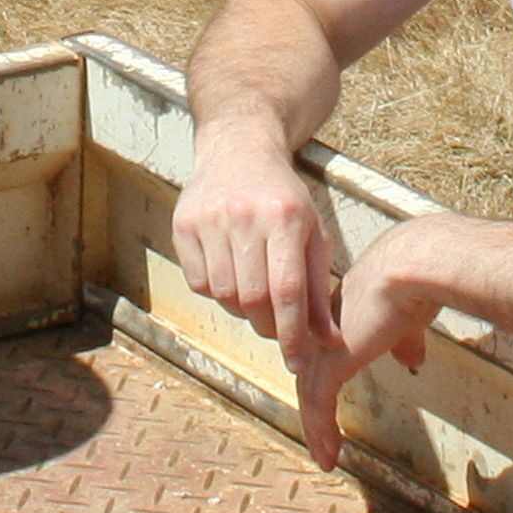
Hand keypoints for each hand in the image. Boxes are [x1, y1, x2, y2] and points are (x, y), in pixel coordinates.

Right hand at [172, 119, 343, 382]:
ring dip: (242, 310)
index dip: (293, 334)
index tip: (299, 363)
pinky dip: (217, 292)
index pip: (287, 291)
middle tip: (277, 328)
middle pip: (252, 298)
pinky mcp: (183, 224)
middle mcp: (245, 217)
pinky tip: (231, 274)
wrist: (239, 149)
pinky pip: (198, 283)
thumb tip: (330, 341)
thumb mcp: (313, 235)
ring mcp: (210, 219)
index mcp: (286, 218)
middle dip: (268, 326)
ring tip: (255, 296)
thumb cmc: (284, 199)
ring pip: (223, 295)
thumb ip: (320, 290)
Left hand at [291, 221, 443, 468]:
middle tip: (319, 438)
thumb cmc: (417, 280)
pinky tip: (329, 453)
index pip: (324, 352)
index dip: (326, 378)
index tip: (330, 402)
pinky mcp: (332, 362)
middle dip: (314, 410)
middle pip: (310, 375)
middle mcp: (325, 327)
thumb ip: (404, 339)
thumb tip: (412, 357)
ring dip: (317, 430)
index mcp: (341, 311)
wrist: (413, 267)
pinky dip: (322, 431)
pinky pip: (319, 406)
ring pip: (311, 394)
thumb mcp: (408, 317)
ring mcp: (324, 344)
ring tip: (325, 457)